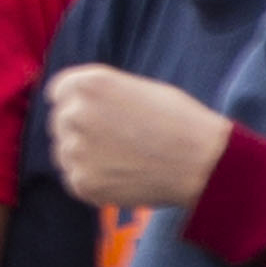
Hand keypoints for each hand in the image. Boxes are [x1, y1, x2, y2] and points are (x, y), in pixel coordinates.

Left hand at [47, 67, 238, 214]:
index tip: (99, 117)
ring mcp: (75, 150)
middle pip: (60, 122)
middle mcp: (74, 113)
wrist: (205, 165)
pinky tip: (123, 177)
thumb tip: (70, 102)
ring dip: (86, 156)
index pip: (60, 92)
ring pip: (65, 152)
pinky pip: (75, 179)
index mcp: (87, 85)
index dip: (79, 104)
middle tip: (120, 142)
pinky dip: (94, 181)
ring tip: (126, 160)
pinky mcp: (81, 182)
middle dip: (83, 131)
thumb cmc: (180, 122)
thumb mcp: (137, 88)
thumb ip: (99, 93)